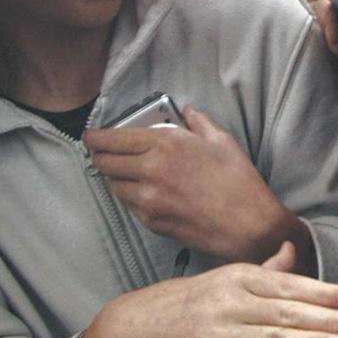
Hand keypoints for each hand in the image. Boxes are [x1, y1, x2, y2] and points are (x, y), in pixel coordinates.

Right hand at [63, 243, 337, 337]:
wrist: (135, 326)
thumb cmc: (188, 301)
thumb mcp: (225, 277)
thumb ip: (264, 268)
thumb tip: (293, 247)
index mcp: (239, 278)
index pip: (289, 285)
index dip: (324, 292)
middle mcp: (231, 301)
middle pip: (288, 312)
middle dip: (330, 319)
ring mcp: (219, 332)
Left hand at [83, 106, 312, 269]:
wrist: (248, 225)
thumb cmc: (239, 181)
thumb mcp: (222, 141)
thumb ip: (198, 123)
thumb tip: (188, 111)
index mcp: (165, 145)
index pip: (113, 140)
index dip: (95, 138)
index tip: (90, 136)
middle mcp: (150, 171)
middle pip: (105, 163)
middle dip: (99, 156)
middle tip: (101, 153)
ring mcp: (148, 199)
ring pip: (114, 186)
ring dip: (115, 178)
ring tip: (125, 173)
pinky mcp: (152, 221)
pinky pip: (130, 206)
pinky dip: (132, 197)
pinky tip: (145, 193)